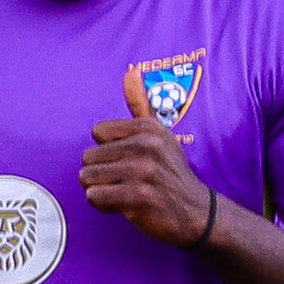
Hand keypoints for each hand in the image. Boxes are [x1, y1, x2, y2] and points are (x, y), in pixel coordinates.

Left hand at [83, 64, 218, 244]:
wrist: (195, 212)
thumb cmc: (169, 173)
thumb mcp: (159, 134)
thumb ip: (141, 105)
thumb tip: (130, 71)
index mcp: (149, 128)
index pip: (97, 132)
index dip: (107, 150)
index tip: (129, 159)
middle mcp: (147, 145)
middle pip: (88, 157)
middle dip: (101, 173)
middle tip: (128, 180)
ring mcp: (144, 171)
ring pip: (87, 178)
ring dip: (101, 190)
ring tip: (126, 192)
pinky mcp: (139, 196)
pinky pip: (94, 197)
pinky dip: (103, 205)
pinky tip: (124, 205)